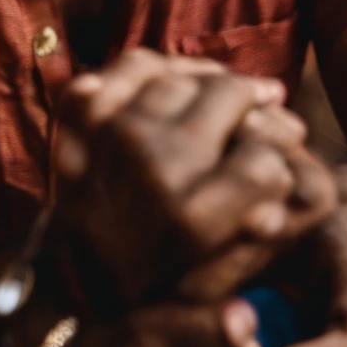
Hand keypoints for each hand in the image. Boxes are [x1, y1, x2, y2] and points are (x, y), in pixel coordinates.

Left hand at [54, 49, 335, 307]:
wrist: (67, 276)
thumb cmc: (146, 280)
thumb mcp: (204, 281)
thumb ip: (246, 246)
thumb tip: (273, 215)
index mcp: (188, 219)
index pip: (264, 161)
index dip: (279, 159)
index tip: (279, 157)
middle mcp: (154, 166)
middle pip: (228, 94)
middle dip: (255, 100)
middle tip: (266, 100)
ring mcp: (117, 133)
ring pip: (185, 73)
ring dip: (213, 76)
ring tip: (227, 87)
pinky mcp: (86, 116)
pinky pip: (134, 66)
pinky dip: (158, 65)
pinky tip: (178, 73)